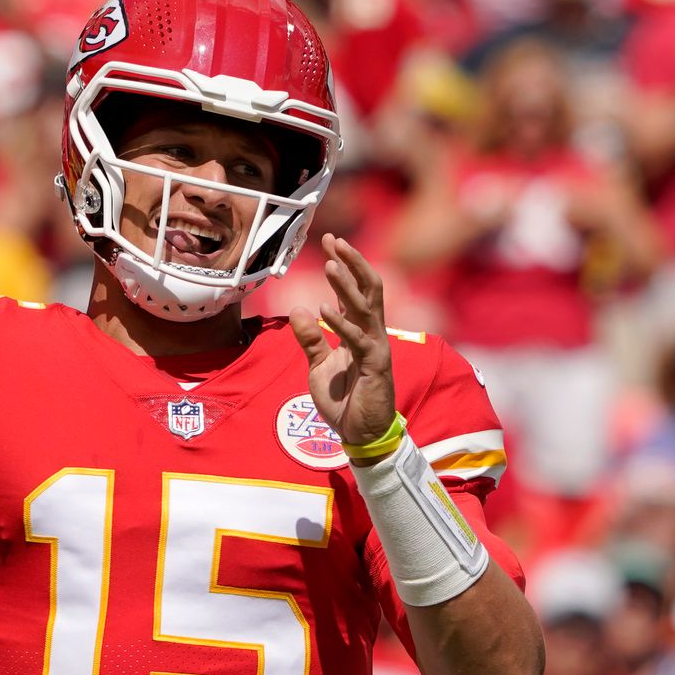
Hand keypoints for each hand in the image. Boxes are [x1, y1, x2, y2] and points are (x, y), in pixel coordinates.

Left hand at [288, 234, 397, 453]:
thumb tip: (299, 309)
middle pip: (368, 289)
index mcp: (360, 331)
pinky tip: (324, 309)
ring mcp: (376, 349)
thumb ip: (310, 339)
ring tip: (330, 265)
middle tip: (336, 241)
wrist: (360, 433)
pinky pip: (358, 340)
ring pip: (366, 308)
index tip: (331, 241)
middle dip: (352, 264)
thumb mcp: (318, 366)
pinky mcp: (374, 367)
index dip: (345, 264)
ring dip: (347, 287)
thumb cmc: (344, 399)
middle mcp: (372, 334)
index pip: (355, 290)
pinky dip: (341, 324)